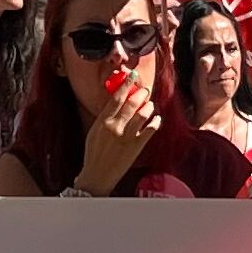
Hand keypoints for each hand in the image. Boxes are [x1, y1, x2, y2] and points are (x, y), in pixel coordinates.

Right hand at [79, 65, 159, 194]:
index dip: (126, 85)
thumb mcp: (95, 131)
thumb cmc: (94, 153)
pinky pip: (150, 130)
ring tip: (150, 104)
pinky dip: (155, 122)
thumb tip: (117, 100)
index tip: (132, 77)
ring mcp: (127, 137)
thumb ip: (106, 116)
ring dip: (149, 106)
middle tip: (144, 90)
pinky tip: (156, 119)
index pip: (116, 98)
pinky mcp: (136, 147)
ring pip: (142, 115)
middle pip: (131, 104)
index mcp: (103, 122)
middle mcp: (115, 127)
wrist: (98, 175)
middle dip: (140, 93)